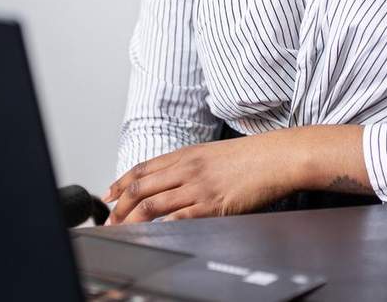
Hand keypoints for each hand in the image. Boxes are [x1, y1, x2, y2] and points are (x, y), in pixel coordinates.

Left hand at [104, 125, 367, 223]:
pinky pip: (178, 216)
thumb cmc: (252, 157)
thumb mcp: (214, 154)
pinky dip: (161, 225)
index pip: (143, 168)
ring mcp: (198, 186)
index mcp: (186, 154)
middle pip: (141, 187)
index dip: (121, 183)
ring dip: (133, 219)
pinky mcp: (212, 203)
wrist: (278, 157)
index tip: (108, 196)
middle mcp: (187, 168)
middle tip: (108, 220)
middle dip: (119, 206)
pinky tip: (152, 233)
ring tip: (122, 230)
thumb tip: (173, 181)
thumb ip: (191, 166)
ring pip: (152, 203)